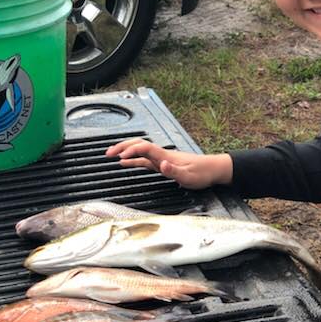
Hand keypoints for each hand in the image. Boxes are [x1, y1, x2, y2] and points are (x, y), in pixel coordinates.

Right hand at [105, 138, 232, 189]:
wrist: (213, 170)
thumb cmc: (202, 173)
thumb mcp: (189, 176)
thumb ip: (174, 171)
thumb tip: (161, 164)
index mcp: (166, 156)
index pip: (144, 148)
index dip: (131, 151)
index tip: (120, 158)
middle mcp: (162, 154)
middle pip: (138, 145)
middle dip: (122, 147)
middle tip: (107, 153)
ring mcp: (162, 158)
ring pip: (139, 151)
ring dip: (125, 151)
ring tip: (111, 155)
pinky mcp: (163, 164)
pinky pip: (144, 160)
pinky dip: (133, 160)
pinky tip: (126, 163)